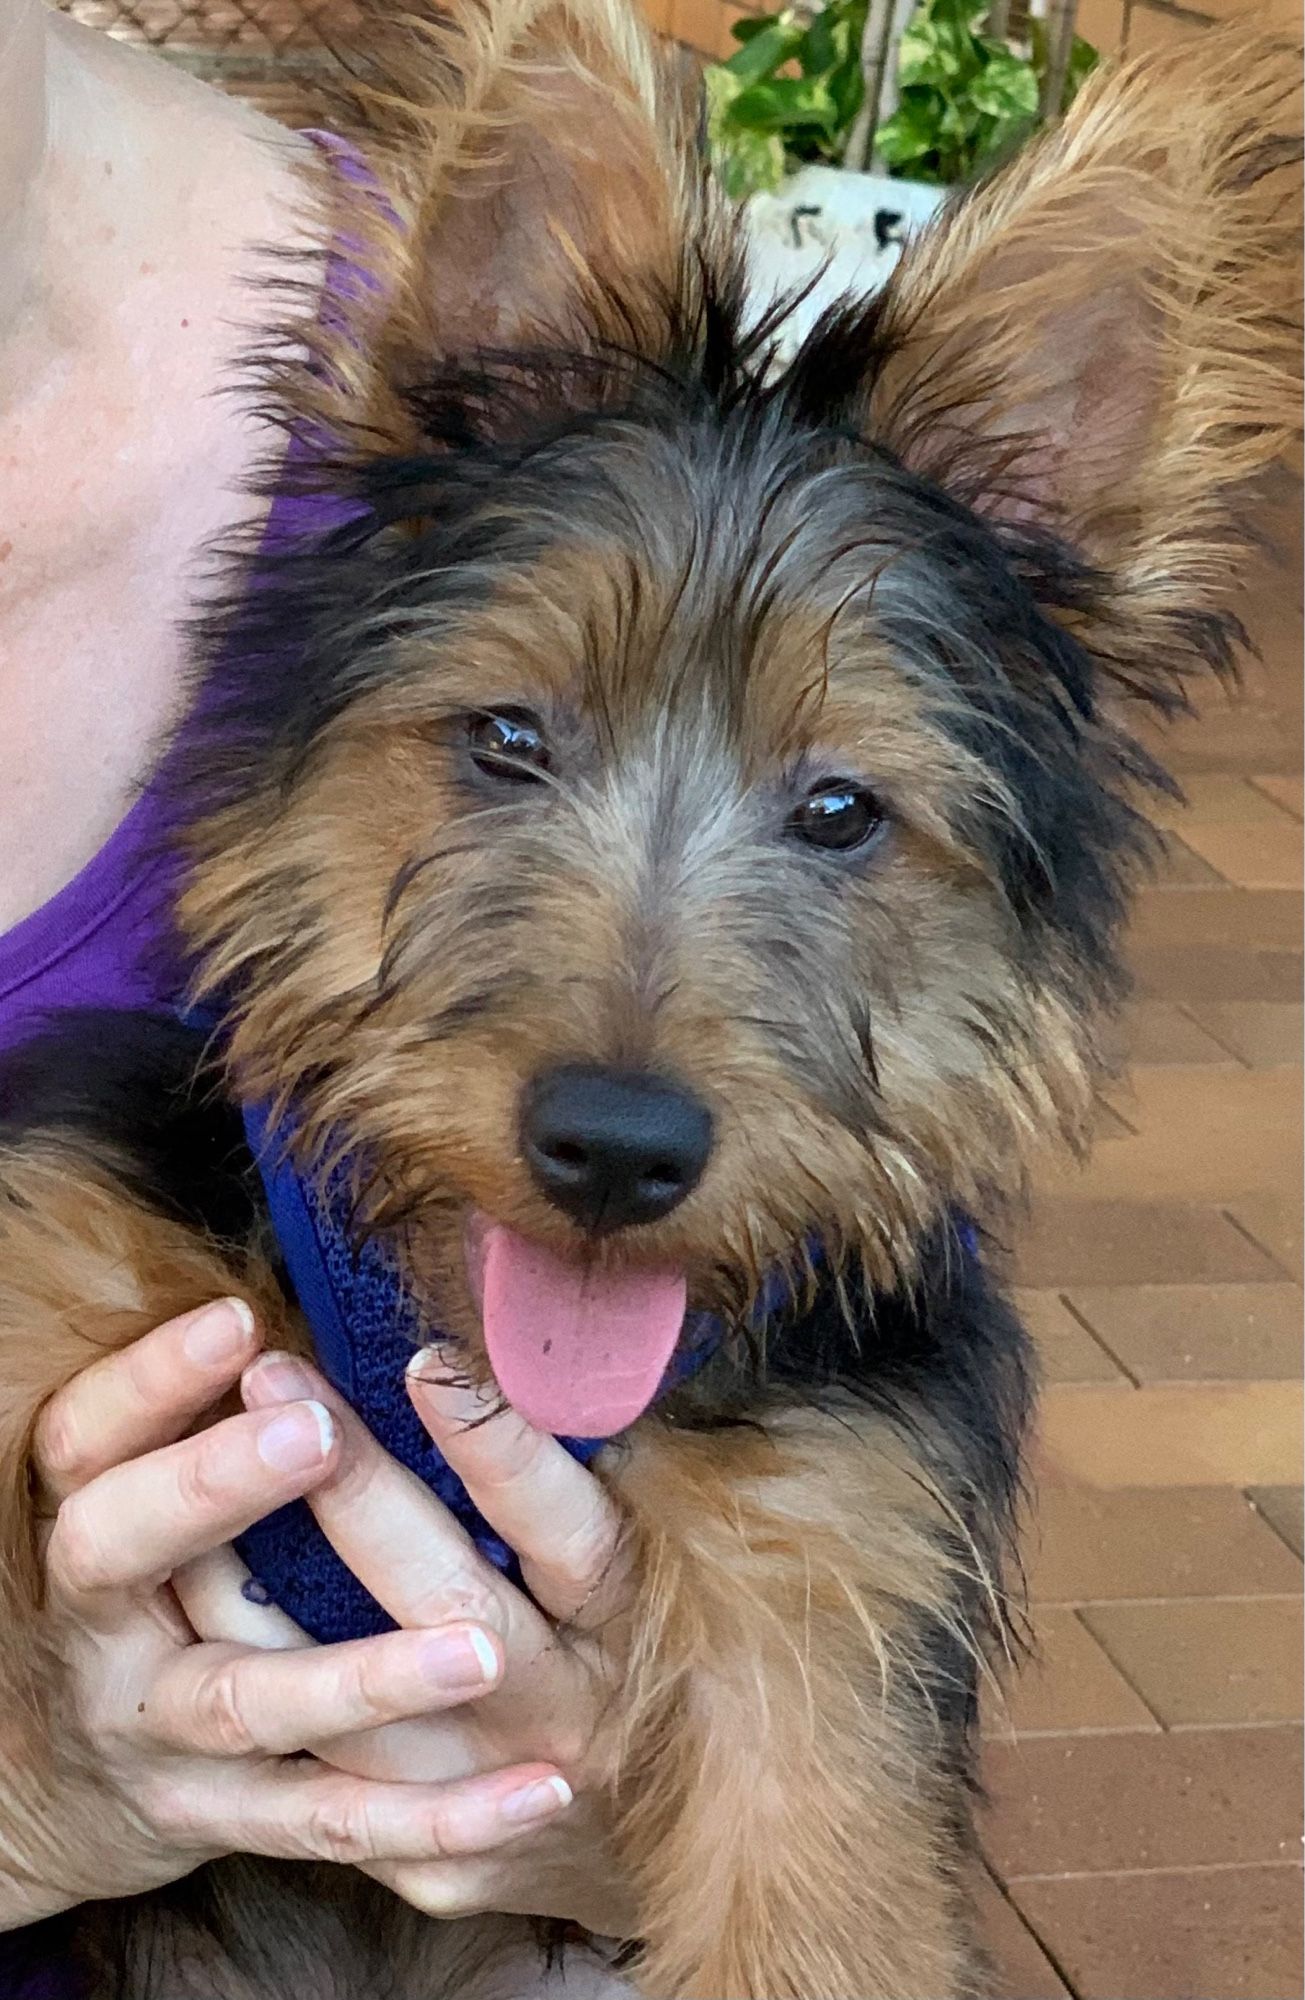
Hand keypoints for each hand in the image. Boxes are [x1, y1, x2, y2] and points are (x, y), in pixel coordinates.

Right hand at [1, 1303, 577, 1929]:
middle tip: (317, 1432)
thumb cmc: (145, 1594)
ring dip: (367, 1675)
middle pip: (126, 1551)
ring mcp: (164, 1738)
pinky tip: (538, 1790)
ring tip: (476, 1651)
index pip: (83, 1444)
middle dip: (217, 1487)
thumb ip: (202, 1427)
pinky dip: (441, 1816)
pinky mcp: (232, 1822)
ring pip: (254, 1702)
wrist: (74, 1792)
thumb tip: (303, 1317)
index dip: (148, 1383)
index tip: (240, 1322)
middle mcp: (106, 1631)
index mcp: (84, 1528)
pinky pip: (338, 1823)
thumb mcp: (143, 1508)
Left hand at [178, 1345, 638, 1935]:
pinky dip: (255, 1694)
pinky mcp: (442, 1868)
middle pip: (447, 1604)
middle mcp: (568, 1711)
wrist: (679, 1834)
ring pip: (358, 1710)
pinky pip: (328, 1784)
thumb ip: (603, 1477)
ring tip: (188, 1493)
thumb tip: (536, 1352)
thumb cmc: (663, 1650)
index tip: (424, 1360)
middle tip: (275, 1380)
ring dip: (264, 1603)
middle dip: (354, 1489)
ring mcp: (497, 1797)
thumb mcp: (665, 1559)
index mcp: (633, 1623)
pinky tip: (191, 1614)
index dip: (500, 1450)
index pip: (569, 1530)